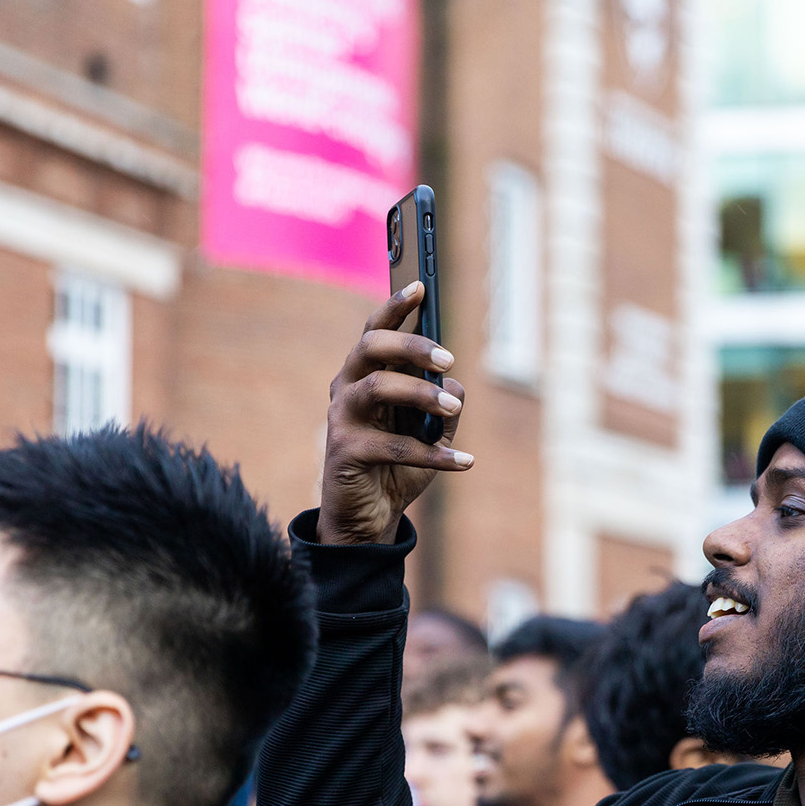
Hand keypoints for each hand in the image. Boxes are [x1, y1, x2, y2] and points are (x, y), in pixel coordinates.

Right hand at [318, 283, 471, 544]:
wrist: (369, 519)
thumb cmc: (397, 467)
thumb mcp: (429, 433)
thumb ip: (443, 406)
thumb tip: (454, 384)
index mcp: (365, 375)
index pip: (376, 331)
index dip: (395, 307)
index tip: (420, 286)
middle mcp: (347, 389)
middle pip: (371, 347)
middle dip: (412, 346)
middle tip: (449, 360)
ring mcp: (342, 419)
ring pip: (378, 388)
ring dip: (423, 395)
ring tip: (455, 409)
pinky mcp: (344, 452)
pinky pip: (392, 446)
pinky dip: (433, 453)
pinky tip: (463, 461)